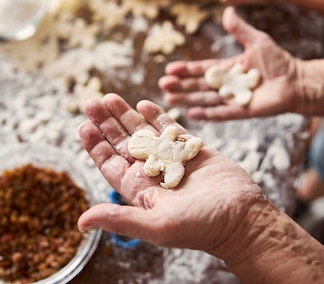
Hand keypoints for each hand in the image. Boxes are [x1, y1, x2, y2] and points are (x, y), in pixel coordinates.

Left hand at [77, 93, 266, 256]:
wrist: (242, 217)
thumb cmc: (200, 227)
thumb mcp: (156, 225)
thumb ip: (120, 220)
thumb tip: (81, 221)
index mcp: (140, 190)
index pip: (110, 164)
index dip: (96, 145)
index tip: (83, 125)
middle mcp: (153, 173)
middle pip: (123, 143)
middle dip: (106, 122)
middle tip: (91, 102)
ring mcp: (172, 159)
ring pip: (144, 132)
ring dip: (126, 115)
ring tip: (110, 97)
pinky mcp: (192, 149)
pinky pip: (170, 129)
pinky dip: (157, 116)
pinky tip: (143, 103)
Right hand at [159, 7, 298, 119]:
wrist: (297, 81)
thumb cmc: (279, 61)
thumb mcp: (257, 40)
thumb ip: (240, 29)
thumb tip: (228, 9)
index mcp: (228, 69)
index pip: (203, 69)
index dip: (187, 69)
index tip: (170, 68)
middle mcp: (227, 85)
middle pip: (199, 85)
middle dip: (181, 85)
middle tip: (163, 84)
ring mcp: (232, 99)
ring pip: (205, 100)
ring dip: (187, 99)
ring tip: (170, 98)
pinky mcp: (241, 110)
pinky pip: (221, 113)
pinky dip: (207, 114)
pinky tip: (192, 113)